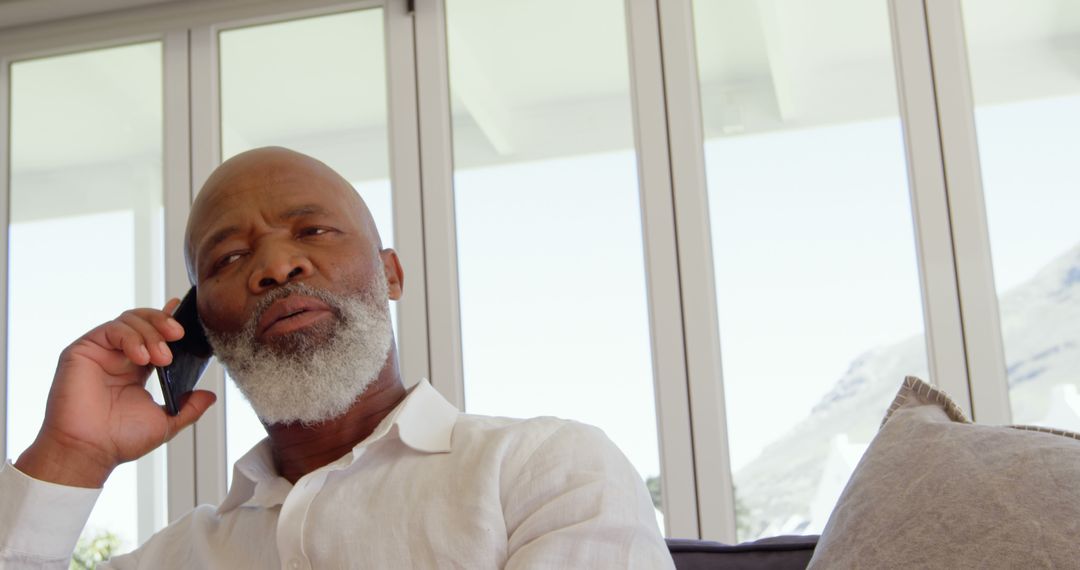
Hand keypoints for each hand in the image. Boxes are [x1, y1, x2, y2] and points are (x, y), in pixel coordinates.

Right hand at [14, 299, 216, 487]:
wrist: (89, 452)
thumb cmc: (119, 440)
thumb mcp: (165, 422)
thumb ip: (189, 407)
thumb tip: (211, 396)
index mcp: (137, 368)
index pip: (155, 335)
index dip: (170, 321)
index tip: (189, 314)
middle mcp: (119, 356)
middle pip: (144, 321)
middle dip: (165, 323)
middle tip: (179, 336)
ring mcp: (101, 352)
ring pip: (130, 320)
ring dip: (151, 332)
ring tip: (163, 357)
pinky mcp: (83, 350)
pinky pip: (111, 329)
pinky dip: (131, 338)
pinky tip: (142, 358)